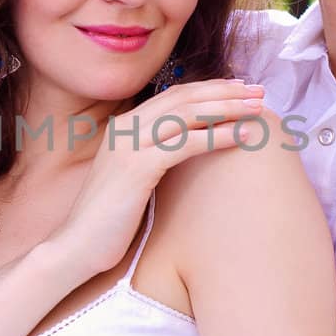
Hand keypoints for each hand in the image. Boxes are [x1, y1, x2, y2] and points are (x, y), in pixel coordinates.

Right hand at [46, 79, 264, 273]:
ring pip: (187, 114)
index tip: (240, 89)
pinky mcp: (136, 168)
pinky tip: (242, 135)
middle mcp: (125, 127)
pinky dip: (217, 136)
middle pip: (183, 97)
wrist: (76, 247)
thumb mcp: (131, 178)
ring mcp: (129, 145)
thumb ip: (153, 155)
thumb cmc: (109, 221)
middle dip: (225, 91)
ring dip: (227, 108)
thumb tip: (189, 147)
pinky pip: (185, 144)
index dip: (209, 89)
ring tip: (258, 107)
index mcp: (124, 126)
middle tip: (259, 90)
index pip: (174, 95)